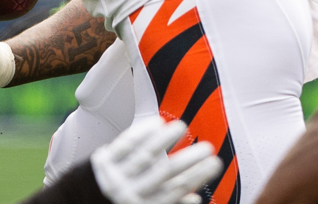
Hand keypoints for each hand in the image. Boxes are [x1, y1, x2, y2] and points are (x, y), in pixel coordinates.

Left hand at [91, 117, 222, 203]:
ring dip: (165, 140)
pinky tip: (157, 122)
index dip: (197, 177)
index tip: (215, 163)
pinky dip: (142, 133)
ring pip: (145, 156)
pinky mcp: (102, 161)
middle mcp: (130, 193)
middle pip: (165, 174)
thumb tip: (196, 200)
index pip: (175, 191)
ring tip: (182, 127)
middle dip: (189, 160)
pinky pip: (125, 145)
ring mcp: (115, 177)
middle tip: (208, 147)